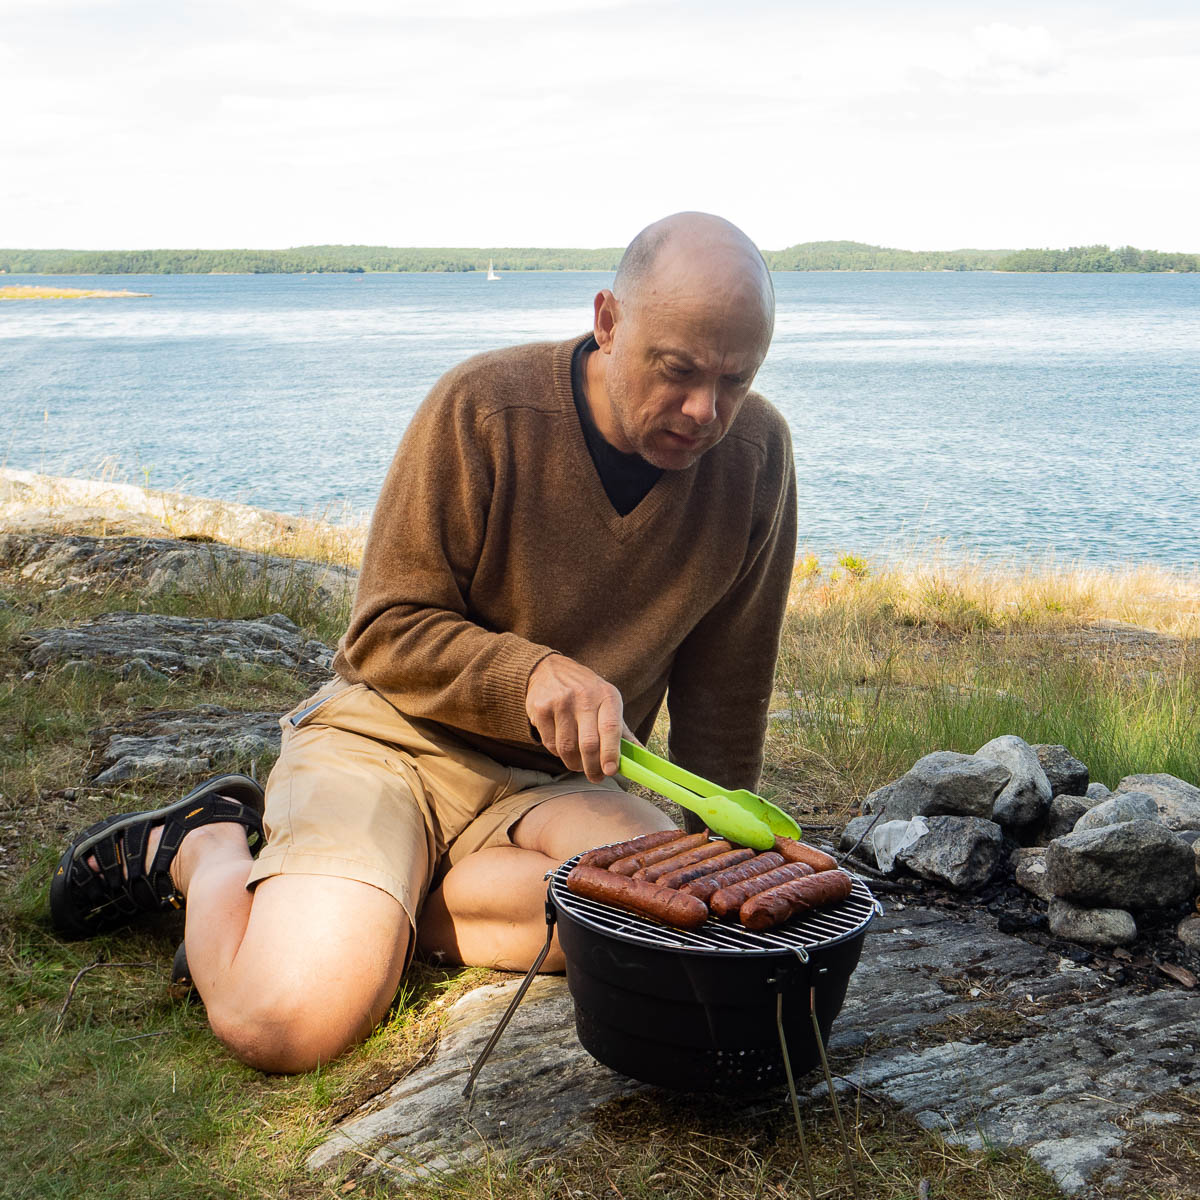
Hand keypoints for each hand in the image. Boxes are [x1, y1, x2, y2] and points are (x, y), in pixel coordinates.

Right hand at [525, 654, 624, 781]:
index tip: (610, 771)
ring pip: (567, 747)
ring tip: (579, 765)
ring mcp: (560, 702)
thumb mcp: (607, 702)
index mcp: (607, 695)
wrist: (549, 669)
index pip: (610, 729)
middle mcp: (584, 696)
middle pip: (588, 743)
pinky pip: (550, 743)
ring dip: (574, 764)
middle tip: (596, 777)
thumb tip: (642, 756)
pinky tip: (563, 747)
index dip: (610, 753)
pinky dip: (558, 753)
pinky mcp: (541, 708)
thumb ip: (622, 731)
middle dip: (592, 767)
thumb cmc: (585, 692)